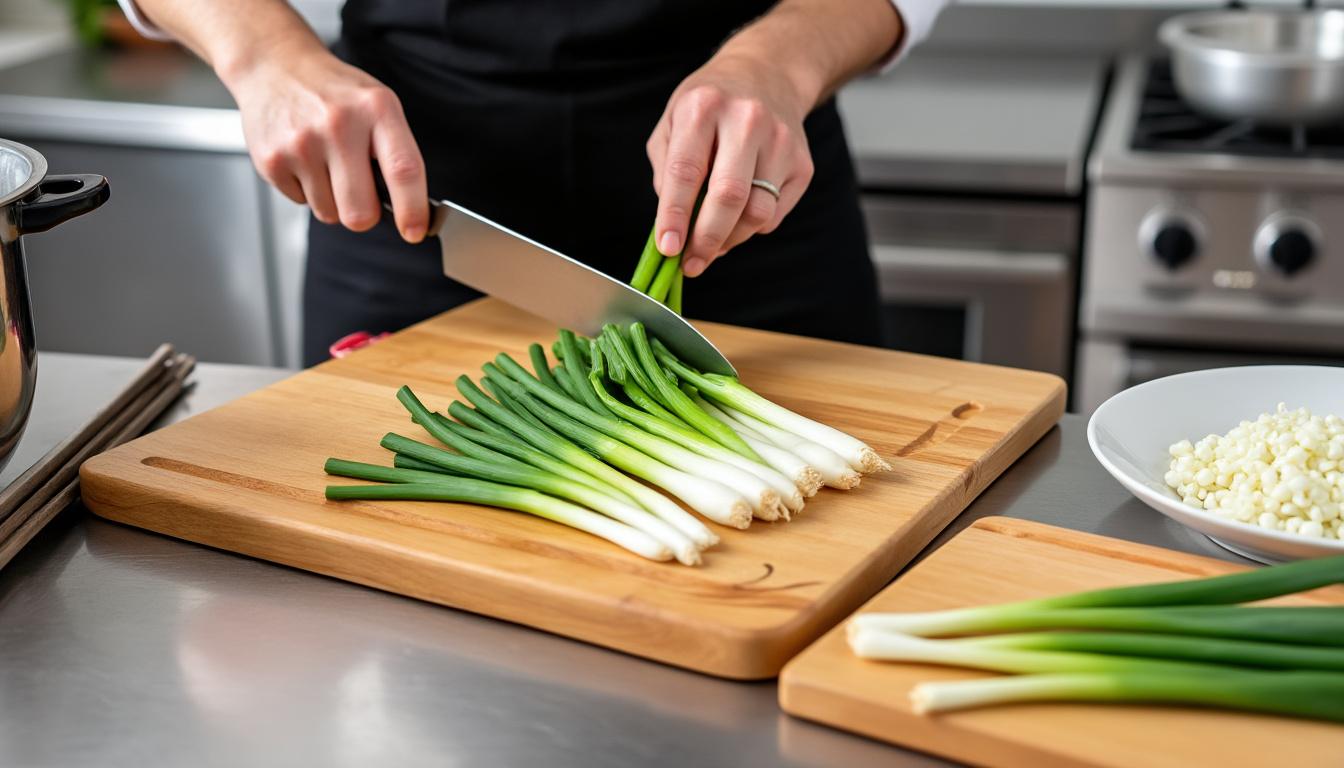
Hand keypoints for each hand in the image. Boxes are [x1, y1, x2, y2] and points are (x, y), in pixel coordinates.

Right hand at [226, 47, 428, 241]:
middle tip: (361, 194)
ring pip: (329, 214)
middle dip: (364, 215)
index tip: (415, 230)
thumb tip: (409, 210)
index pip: (404, 170)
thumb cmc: (335, 93)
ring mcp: (302, 144)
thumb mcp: (378, 106)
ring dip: (333, 200)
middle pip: (360, 212)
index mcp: (376, 110)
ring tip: (326, 163)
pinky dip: (307, 190)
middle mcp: (339, 125)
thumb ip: (396, 153)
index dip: (413, 209)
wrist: (275, 66)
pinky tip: (305, 159)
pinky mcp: (272, 160)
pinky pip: (301, 203)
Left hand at [647, 53, 814, 276]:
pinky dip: (751, 228)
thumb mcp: (673, 121)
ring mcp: (781, 142)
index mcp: (705, 107)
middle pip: (729, 196)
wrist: (767, 74)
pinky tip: (737, 219)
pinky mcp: (802, 164)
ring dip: (729, 240)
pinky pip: (774, 215)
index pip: (686, 171)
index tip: (668, 248)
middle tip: (691, 263)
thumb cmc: (711, 105)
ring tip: (711, 244)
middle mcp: (747, 120)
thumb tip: (673, 226)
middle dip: (706, 239)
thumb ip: (665, 171)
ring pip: (757, 213)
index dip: (674, 215)